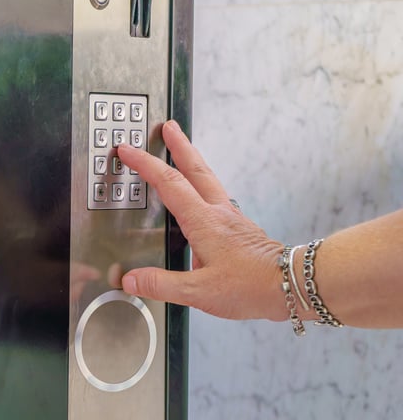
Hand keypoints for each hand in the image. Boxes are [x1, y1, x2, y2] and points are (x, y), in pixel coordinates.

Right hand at [118, 121, 285, 321]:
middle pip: (195, 168)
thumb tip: (131, 279)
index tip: (129, 150)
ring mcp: (232, 218)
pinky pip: (216, 196)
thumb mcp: (199, 292)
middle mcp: (219, 213)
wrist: (291, 285)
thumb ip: (162, 284)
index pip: (169, 183)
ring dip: (192, 161)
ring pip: (208, 179)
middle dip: (179, 145)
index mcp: (204, 222)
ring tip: (182, 150)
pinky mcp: (241, 228)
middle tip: (169, 127)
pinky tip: (201, 196)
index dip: (145, 164)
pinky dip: (202, 185)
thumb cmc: (251, 286)